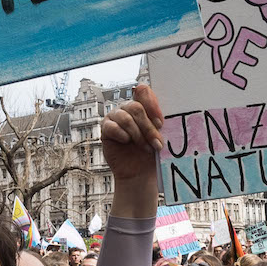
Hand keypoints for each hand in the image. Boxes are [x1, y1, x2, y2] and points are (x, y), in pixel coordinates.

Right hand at [102, 85, 163, 218]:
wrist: (140, 174)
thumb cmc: (153, 154)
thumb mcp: (160, 136)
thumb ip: (158, 122)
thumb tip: (160, 114)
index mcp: (144, 106)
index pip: (144, 91)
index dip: (151, 103)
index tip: (160, 122)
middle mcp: (128, 109)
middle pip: (136, 107)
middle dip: (148, 127)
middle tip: (157, 144)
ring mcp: (115, 118)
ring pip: (125, 117)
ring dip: (137, 134)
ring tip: (145, 148)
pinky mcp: (106, 129)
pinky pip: (112, 126)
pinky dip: (122, 135)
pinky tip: (127, 143)